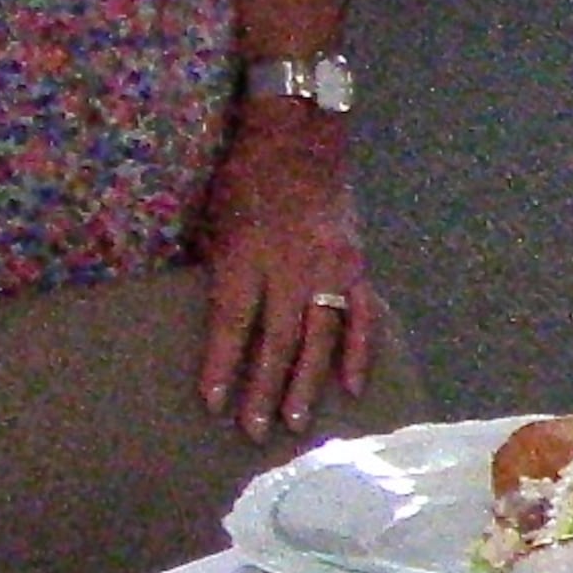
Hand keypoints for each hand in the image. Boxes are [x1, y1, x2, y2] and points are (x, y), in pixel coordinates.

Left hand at [194, 104, 376, 441]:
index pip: (231, 323)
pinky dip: (357, 354)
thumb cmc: (244, 180)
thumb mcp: (211, 220)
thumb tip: (213, 324)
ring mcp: (329, 269)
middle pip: (275, 341)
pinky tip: (350, 388)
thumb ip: (215, 272)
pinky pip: (361, 317)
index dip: (222, 366)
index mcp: (245, 255)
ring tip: (294, 421)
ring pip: (319, 338)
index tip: (214, 404)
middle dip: (263, 390)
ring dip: (306, 384)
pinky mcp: (355, 267)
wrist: (300, 140)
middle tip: (256, 432)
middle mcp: (289, 267)